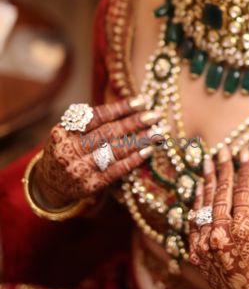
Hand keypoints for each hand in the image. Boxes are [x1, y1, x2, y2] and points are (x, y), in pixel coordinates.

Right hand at [34, 98, 161, 208]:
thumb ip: (93, 120)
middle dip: (135, 122)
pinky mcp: (90, 186)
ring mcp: (79, 170)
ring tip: (159, 132)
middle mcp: (69, 150)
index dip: (121, 108)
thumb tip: (132, 107)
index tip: (142, 102)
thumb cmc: (68, 148)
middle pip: (108, 133)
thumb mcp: (70, 131)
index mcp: (63, 131)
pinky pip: (117, 170)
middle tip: (156, 115)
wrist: (50, 183)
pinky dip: (134, 159)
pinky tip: (148, 150)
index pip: (97, 116)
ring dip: (140, 140)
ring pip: (115, 151)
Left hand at [188, 147, 248, 288]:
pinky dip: (197, 202)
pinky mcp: (194, 252)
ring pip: (204, 203)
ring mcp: (205, 244)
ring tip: (208, 161)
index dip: (244, 170)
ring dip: (207, 180)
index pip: (242, 191)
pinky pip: (194, 220)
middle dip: (224, 169)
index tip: (245, 152)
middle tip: (224, 149)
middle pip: (221, 193)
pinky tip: (200, 186)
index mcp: (245, 230)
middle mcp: (221, 235)